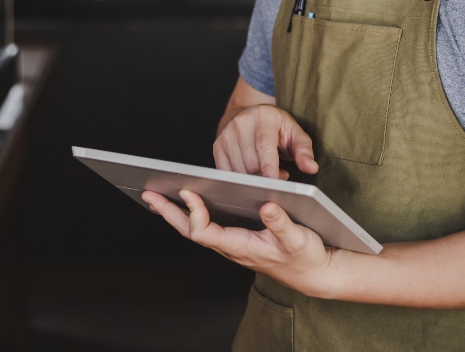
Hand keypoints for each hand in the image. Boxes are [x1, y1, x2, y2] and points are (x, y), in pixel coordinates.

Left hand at [142, 189, 335, 296]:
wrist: (315, 273)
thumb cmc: (306, 257)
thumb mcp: (298, 239)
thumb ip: (281, 224)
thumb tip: (267, 206)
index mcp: (240, 246)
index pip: (205, 232)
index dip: (193, 212)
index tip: (188, 192)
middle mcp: (231, 246)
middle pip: (191, 231)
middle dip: (169, 213)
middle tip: (149, 194)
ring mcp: (232, 243)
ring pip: (196, 229)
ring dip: (176, 213)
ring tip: (158, 196)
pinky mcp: (237, 238)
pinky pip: (207, 227)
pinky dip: (193, 214)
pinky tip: (188, 202)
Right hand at [214, 104, 318, 179]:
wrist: (250, 116)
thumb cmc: (276, 127)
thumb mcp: (295, 134)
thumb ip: (304, 151)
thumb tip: (311, 168)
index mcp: (263, 117)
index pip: (264, 146)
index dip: (269, 168)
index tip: (276, 185)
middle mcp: (241, 124)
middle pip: (251, 163)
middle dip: (266, 177)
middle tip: (280, 175)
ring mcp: (226, 135)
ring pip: (238, 171)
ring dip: (254, 180)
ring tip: (267, 172)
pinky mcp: (217, 146)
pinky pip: (227, 173)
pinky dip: (240, 180)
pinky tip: (251, 174)